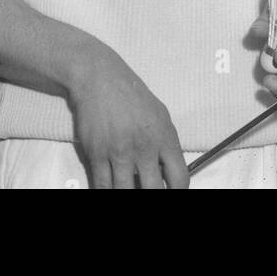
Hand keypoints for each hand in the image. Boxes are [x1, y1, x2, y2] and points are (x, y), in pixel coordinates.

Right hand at [67, 51, 188, 188]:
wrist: (101, 80)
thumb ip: (166, 145)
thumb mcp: (161, 116)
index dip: (178, 192)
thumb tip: (169, 172)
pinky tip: (111, 188)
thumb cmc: (133, 96)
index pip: (180, 178)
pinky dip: (106, 192)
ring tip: (129, 187)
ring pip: (124, 192)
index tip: (172, 192)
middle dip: (153, 196)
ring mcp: (119, 153)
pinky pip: (101, 186)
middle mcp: (144, 148)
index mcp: (165, 137)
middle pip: (153, 191)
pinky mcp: (96, 155)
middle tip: (147, 189)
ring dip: (127, 194)